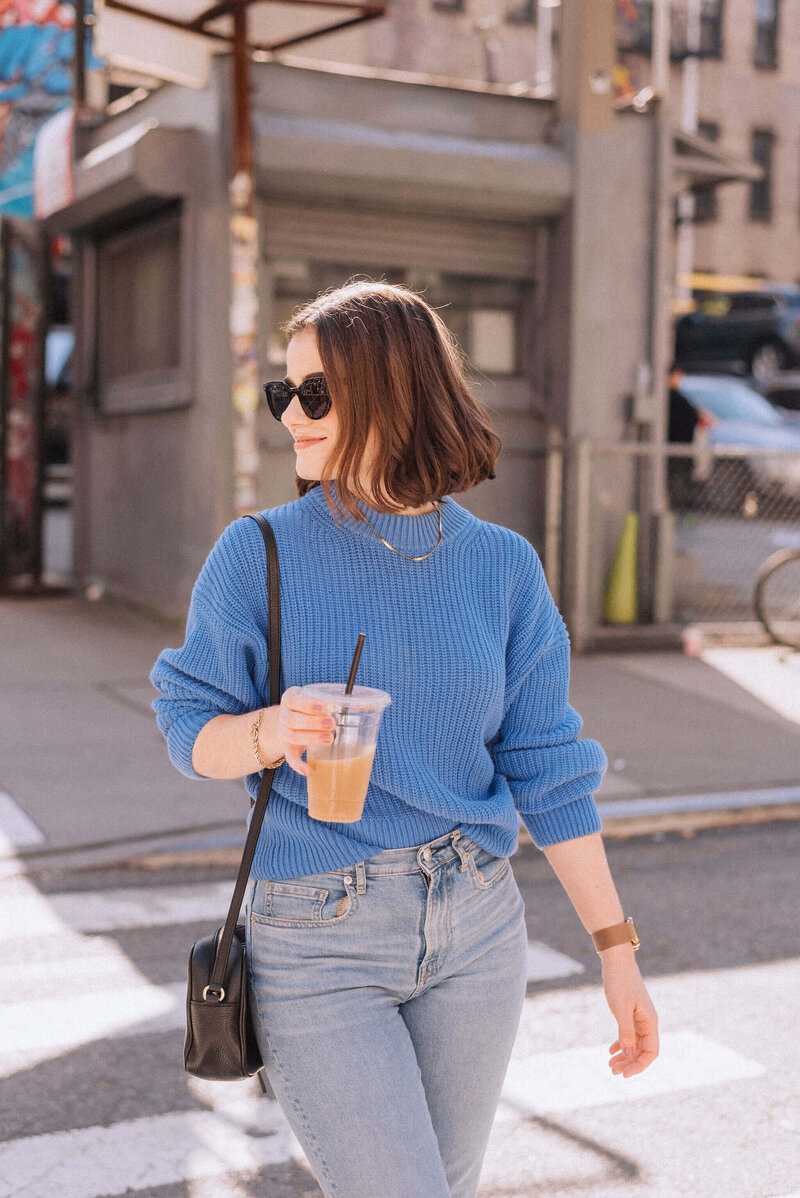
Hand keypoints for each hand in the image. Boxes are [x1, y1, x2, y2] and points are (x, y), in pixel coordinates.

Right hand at [275, 687, 335, 776]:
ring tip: (329, 739)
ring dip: (311, 738)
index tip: (326, 707)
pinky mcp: (287, 748)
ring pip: (292, 736)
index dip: (309, 705)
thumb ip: (333, 702)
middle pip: (292, 719)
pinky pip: (290, 758)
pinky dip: (298, 765)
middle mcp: (284, 715)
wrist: (290, 722)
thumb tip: (365, 706)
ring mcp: (283, 733)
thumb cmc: (310, 709)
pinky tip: (307, 770)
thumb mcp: (316, 700)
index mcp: (290, 699)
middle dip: (312, 722)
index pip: (295, 700)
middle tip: (332, 723)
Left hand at [601, 948, 658, 1077]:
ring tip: (610, 1065)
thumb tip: (629, 1055)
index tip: (625, 1074)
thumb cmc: (620, 982)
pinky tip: (611, 1051)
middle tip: (612, 1071)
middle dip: (629, 1063)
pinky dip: (621, 1044)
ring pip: (634, 1044)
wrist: (616, 960)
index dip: (640, 1065)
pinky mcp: (630, 1013)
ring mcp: (639, 1018)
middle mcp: (647, 1022)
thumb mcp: (621, 1008)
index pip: (651, 1052)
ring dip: (624, 1056)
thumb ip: (626, 1032)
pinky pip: (629, 1035)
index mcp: (650, 1022)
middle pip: (642, 1051)